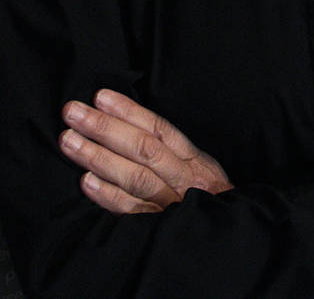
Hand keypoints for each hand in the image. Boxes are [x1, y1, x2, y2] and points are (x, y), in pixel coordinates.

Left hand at [59, 89, 232, 213]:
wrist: (224, 234)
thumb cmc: (205, 197)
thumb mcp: (199, 167)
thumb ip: (170, 150)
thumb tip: (127, 122)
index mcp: (193, 159)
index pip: (158, 129)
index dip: (129, 111)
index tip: (100, 97)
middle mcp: (183, 178)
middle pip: (143, 149)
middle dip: (105, 128)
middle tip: (73, 113)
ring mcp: (171, 204)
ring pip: (135, 177)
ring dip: (99, 157)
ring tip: (69, 141)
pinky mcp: (158, 228)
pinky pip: (132, 210)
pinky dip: (108, 196)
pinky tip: (86, 181)